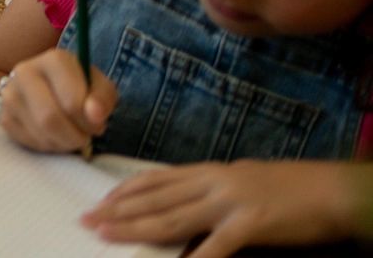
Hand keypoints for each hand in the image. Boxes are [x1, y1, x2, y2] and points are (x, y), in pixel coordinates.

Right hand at [0, 46, 116, 152]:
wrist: (44, 86)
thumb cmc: (78, 86)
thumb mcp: (99, 87)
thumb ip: (103, 99)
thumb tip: (94, 116)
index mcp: (54, 60)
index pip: (71, 102)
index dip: (89, 122)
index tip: (97, 124)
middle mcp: (25, 71)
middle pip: (50, 118)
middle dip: (74, 137)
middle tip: (84, 137)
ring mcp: (9, 94)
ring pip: (40, 134)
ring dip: (62, 144)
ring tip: (70, 135)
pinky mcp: (3, 115)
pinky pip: (28, 142)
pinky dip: (47, 146)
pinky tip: (53, 136)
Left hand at [83, 160, 359, 257]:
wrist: (331, 190)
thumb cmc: (288, 189)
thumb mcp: (240, 181)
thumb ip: (210, 192)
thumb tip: (184, 201)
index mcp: (209, 172)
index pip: (155, 179)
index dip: (123, 192)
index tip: (100, 202)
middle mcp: (213, 183)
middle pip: (154, 199)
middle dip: (117, 211)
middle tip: (87, 220)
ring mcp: (230, 202)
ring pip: (172, 217)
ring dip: (136, 228)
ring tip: (108, 235)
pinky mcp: (251, 224)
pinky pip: (216, 245)